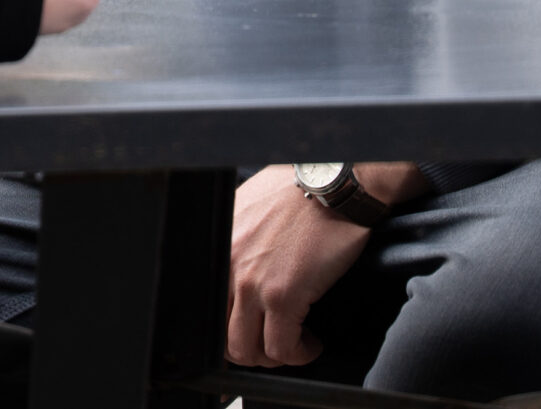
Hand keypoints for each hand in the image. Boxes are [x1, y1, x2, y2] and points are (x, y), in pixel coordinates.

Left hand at [225, 163, 422, 366]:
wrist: (332, 184)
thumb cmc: (299, 191)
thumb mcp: (250, 208)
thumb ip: (237, 242)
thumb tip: (239, 272)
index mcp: (221, 248)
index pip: (208, 310)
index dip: (229, 332)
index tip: (249, 335)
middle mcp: (230, 267)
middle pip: (225, 338)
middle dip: (252, 352)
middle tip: (274, 345)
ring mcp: (254, 283)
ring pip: (249, 351)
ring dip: (275, 356)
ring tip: (294, 345)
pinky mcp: (284, 294)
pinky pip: (283, 348)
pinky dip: (298, 354)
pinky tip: (310, 343)